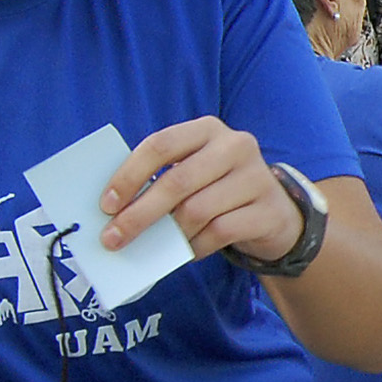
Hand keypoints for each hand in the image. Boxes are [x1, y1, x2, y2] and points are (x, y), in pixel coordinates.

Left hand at [100, 118, 303, 263]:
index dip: (129, 175)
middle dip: (139, 214)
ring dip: (168, 234)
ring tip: (152, 247)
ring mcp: (256, 177)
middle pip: (177, 181)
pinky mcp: (268, 210)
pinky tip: (185, 251)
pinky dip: (194, 247)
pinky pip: (219, 233)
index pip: (160, 145)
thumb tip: (116, 211)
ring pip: (197, 210)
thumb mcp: (194, 171)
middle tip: (114, 238)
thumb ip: (162, 179)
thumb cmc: (219, 189)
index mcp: (207, 129)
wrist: (274, 212)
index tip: (107, 205)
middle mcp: (235, 146)